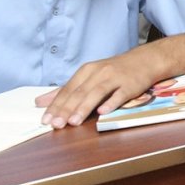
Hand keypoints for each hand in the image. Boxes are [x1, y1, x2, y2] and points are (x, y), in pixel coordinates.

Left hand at [36, 54, 156, 127]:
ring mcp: (115, 78)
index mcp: (86, 71)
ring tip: (74, 122)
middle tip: (55, 124)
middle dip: (66, 109)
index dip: (55, 105)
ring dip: (84, 107)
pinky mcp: (131, 84)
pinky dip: (111, 102)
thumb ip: (65, 90)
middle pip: (79, 92)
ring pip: (97, 93)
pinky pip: (120, 94)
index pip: (67, 90)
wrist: (144, 60)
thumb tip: (39, 102)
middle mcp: (99, 72)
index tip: (45, 120)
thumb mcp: (88, 76)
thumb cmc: (114, 71)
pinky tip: (103, 112)